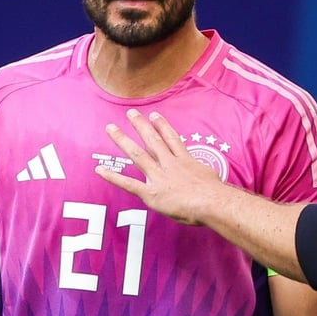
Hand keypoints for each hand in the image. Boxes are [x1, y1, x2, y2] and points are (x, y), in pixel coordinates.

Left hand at [97, 109, 226, 225]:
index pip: (172, 139)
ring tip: (111, 128)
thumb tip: (203, 177)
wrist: (211, 202)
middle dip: (140, 126)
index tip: (154, 116)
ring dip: (123, 140)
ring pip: (138, 155)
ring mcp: (159, 176)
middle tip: (130, 113)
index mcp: (185, 160)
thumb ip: (201, 174)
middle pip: (153, 141)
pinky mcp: (151, 193)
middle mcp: (170, 164)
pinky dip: (113, 177)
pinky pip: (129, 184)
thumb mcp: (211, 177)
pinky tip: (100, 170)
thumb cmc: (216, 194)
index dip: (162, 126)